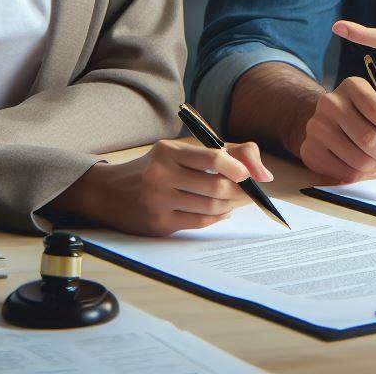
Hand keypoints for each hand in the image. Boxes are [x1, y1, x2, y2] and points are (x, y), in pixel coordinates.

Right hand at [55, 138, 272, 235]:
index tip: (253, 176)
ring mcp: (159, 201)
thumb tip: (264, 173)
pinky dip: (217, 218)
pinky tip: (222, 212)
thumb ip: (225, 153)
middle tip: (252, 192)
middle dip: (241, 192)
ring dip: (231, 206)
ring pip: (210, 207)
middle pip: (216, 187)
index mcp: (169, 151)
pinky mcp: (159, 224)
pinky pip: (199, 223)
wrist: (111, 192)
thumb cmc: (156, 167)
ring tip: (236, 201)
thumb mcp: (182, 150)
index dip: (238, 167)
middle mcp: (162, 174)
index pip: (212, 157)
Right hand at [297, 75, 375, 183]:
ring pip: (358, 159)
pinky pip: (344, 173)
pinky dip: (360, 175)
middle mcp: (330, 102)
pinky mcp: (310, 149)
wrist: (330, 121)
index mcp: (352, 86)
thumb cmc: (366, 114)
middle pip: (367, 138)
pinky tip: (361, 164)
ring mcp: (317, 126)